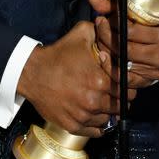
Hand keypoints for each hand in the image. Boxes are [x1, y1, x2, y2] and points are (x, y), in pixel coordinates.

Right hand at [16, 22, 130, 136]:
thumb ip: (100, 30)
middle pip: (120, 106)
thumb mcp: (80, 35)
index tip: (120, 81)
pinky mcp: (72, 126)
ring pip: (108, 119)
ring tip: (101, 102)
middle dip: (119, 98)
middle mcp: (94, 101)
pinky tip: (94, 115)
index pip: (127, 89)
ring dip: (108, 111)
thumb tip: (111, 26)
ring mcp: (83, 116)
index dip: (126, 85)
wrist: (32, 73)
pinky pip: (95, 131)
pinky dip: (97, 125)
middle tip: (113, 92)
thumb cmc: (57, 55)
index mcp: (100, 81)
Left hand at [88, 0, 158, 88]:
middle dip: (108, 40)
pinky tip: (103, 58)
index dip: (113, 25)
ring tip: (99, 44)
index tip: (101, 20)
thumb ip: (111, 5)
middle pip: (127, 48)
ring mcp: (158, 70)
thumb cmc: (140, 25)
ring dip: (107, 53)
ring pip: (125, 62)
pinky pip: (124, 78)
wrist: (155, 45)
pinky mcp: (148, 81)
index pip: (132, 30)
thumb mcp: (129, 12)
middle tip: (98, 33)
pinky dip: (111, 69)